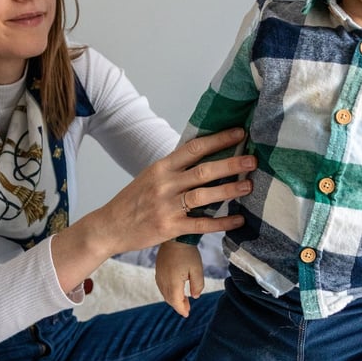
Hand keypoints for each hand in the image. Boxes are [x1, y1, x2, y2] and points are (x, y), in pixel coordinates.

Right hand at [95, 126, 254, 252]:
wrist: (109, 226)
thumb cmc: (133, 200)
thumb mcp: (150, 177)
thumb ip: (175, 168)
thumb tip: (204, 155)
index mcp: (161, 167)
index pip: (194, 148)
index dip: (218, 139)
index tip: (239, 133)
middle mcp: (165, 184)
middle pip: (204, 171)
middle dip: (231, 164)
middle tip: (252, 160)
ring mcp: (167, 206)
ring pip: (205, 195)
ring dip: (230, 190)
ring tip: (250, 186)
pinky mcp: (169, 228)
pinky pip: (201, 225)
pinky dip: (222, 222)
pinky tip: (238, 220)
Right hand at [156, 240, 204, 316]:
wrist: (175, 237)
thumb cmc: (188, 253)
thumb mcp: (197, 270)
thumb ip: (197, 285)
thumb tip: (195, 296)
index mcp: (173, 283)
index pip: (176, 302)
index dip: (182, 309)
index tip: (187, 314)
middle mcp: (163, 281)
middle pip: (169, 299)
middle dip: (178, 305)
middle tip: (187, 309)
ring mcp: (159, 275)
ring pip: (165, 293)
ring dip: (173, 299)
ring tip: (182, 300)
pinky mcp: (158, 270)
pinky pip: (161, 285)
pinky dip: (168, 291)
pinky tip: (174, 289)